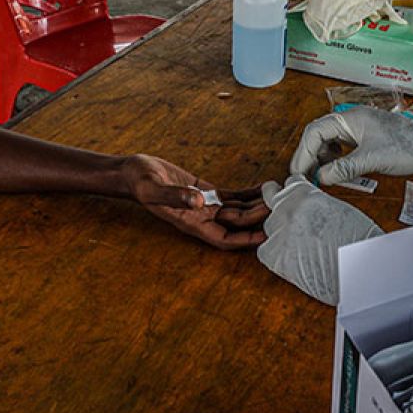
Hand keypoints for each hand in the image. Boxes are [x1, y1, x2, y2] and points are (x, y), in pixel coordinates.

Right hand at [124, 154, 268, 249]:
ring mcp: (206, 205)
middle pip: (237, 223)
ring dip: (257, 205)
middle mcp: (202, 217)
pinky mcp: (206, 190)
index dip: (246, 240)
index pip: (226, 238)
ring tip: (278, 197)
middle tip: (280, 207)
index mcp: (191, 223)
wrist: (132, 172)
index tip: (267, 235)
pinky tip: (263, 187)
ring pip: (238, 209)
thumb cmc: (140, 183)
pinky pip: (232, 196)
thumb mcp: (154, 188)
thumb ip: (174, 196)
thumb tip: (198, 201)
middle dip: (258, 217)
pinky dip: (248, 193)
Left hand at [256, 175, 382, 304]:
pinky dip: (275, 254)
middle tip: (288, 215)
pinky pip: (265, 250)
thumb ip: (317, 202)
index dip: (294, 191)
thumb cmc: (357, 238)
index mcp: (302, 192)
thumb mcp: (337, 206)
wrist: (356, 266)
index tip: (297, 199)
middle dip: (278, 203)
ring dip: (279, 232)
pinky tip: (291, 259)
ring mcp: (277, 231)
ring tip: (299, 245)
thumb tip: (311, 207)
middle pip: (270, 198)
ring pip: (269, 226)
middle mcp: (286, 208)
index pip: (289, 183)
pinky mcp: (273, 255)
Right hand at [289, 107, 412, 186]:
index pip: (315, 132)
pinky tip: (335, 172)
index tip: (299, 173)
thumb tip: (320, 178)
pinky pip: (341, 148)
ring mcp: (358, 129)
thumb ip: (344, 168)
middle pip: (318, 136)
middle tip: (302, 179)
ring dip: (321, 160)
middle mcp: (351, 121)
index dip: (303, 153)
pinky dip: (334, 161)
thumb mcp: (373, 159)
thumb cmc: (408, 147)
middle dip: (309, 158)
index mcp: (350, 118)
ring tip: (317, 178)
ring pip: (328, 143)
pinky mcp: (364, 139)